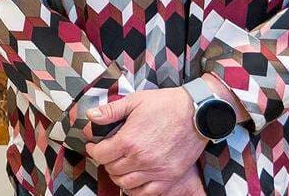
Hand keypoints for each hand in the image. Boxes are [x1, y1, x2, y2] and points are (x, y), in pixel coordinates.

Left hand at [86, 87, 203, 195]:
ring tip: (118, 165)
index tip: (93, 145)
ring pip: (126, 183)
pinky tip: (134, 179)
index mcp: (129, 140)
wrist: (197, 112)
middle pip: (112, 169)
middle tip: (106, 153)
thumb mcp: (135, 100)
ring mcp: (156, 170)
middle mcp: (141, 159)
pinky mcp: (170, 177)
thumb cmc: (167, 104)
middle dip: (105, 161)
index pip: (100, 154)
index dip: (93, 149)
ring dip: (118, 176)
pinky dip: (136, 189)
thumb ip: (111, 110)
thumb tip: (91, 115)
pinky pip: (147, 193)